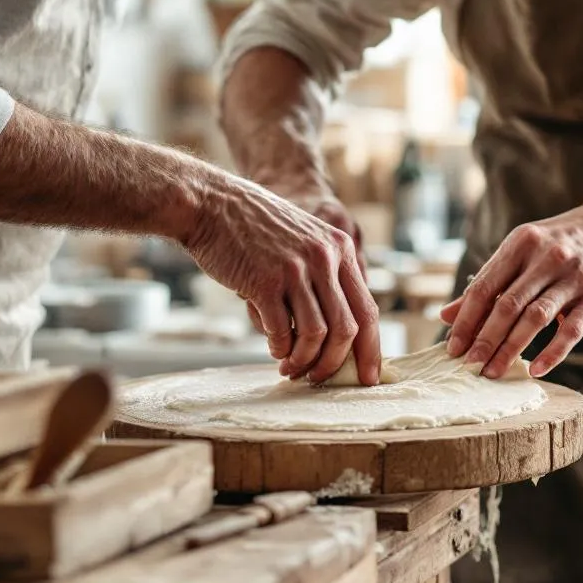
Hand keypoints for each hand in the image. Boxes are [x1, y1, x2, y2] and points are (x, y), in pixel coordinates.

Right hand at [185, 177, 381, 384]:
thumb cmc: (255, 230)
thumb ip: (324, 277)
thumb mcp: (304, 241)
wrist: (211, 204)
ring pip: (317, 335)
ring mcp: (296, 270)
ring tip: (291, 368)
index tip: (368, 377)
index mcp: (340, 249)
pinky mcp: (265, 282)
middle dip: (334, 364)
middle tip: (317, 378)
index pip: (368, 309)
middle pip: (347, 329)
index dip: (371, 349)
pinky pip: (282, 331)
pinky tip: (273, 348)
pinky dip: (280, 348)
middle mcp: (325, 258)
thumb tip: (337, 334)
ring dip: (304, 361)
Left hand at [440, 198, 582, 378]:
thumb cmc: (567, 242)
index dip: (465, 320)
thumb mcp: (526, 250)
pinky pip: (571, 329)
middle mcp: (547, 257)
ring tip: (494, 372)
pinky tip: (535, 370)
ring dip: (510, 349)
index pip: (484, 286)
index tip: (452, 348)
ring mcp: (575, 276)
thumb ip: (489, 281)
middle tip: (469, 366)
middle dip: (484, 340)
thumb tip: (447, 314)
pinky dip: (552, 353)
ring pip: (535, 318)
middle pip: (506, 305)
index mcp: (522, 242)